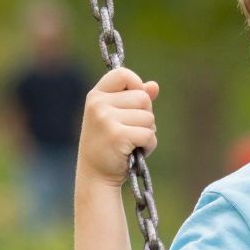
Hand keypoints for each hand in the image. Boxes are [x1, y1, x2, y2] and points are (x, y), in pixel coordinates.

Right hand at [79, 68, 157, 185]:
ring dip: (148, 133)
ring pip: (149, 117)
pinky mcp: (117, 135)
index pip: (122, 73)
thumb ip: (134, 99)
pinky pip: (149, 134)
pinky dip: (149, 146)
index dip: (136, 85)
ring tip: (131, 143)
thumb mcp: (117, 117)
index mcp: (96, 95)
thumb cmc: (109, 145)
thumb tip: (154, 86)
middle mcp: (98, 104)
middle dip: (146, 116)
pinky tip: (135, 152)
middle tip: (131, 131)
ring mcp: (106, 119)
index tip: (136, 102)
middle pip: (143, 98)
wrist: (96, 176)